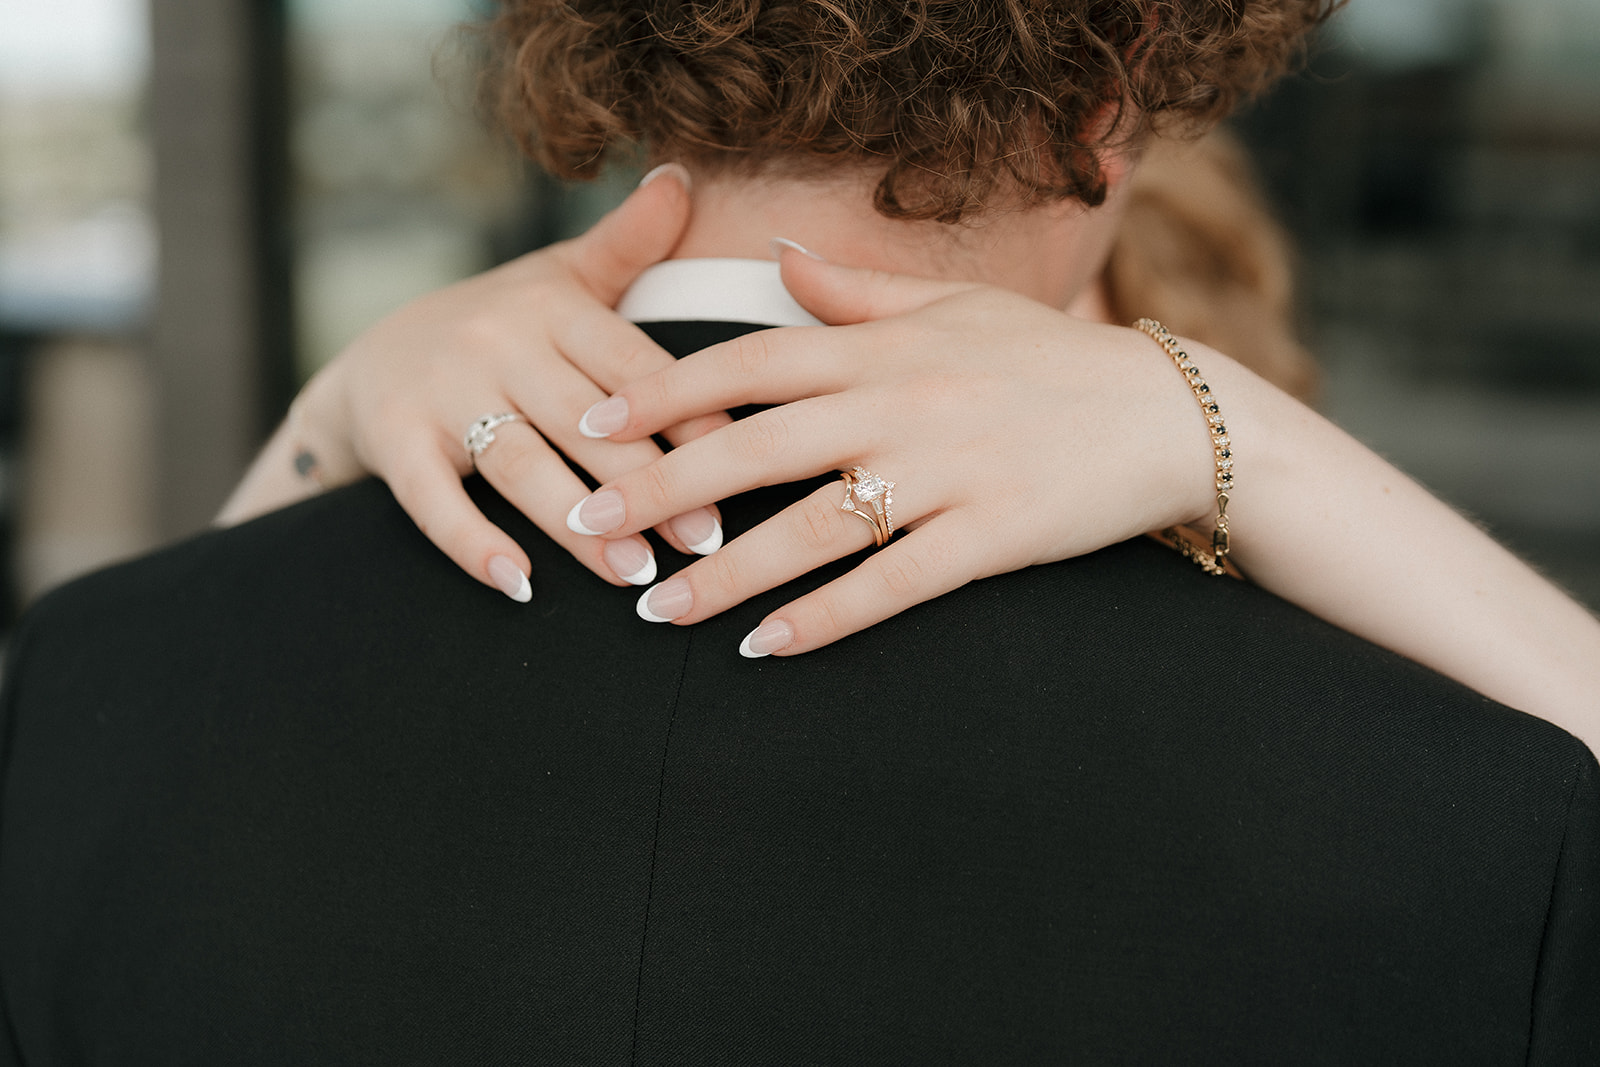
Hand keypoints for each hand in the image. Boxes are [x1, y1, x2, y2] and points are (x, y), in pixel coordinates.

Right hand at [219, 166, 733, 598]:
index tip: (744, 463)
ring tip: (634, 576)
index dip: (690, 416)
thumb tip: (684, 178)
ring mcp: (443, 391)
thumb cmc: (496, 327)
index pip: (635, 366)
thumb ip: (627, 244)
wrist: (367, 360)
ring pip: (520, 462)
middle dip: (650, 483)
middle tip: (707, 541)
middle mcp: (499, 341)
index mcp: (552, 306)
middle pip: (586, 420)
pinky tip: (518, 584)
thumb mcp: (558, 278)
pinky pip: (434, 498)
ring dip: (578, 524)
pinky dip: (472, 541)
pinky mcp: (394, 439)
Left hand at [566, 245, 1219, 655]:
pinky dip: (826, 618)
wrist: (1169, 413)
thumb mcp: (956, 307)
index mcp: (884, 347)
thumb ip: (856, 291)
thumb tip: (776, 257)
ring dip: (727, 574)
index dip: (662, 394)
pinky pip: (893, 585)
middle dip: (661, 488)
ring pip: (813, 527)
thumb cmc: (1051, 359)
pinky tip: (767, 649)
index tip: (590, 425)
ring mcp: (947, 472)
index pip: (749, 363)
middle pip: (758, 447)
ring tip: (658, 612)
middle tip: (586, 526)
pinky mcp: (990, 536)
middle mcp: (903, 403)